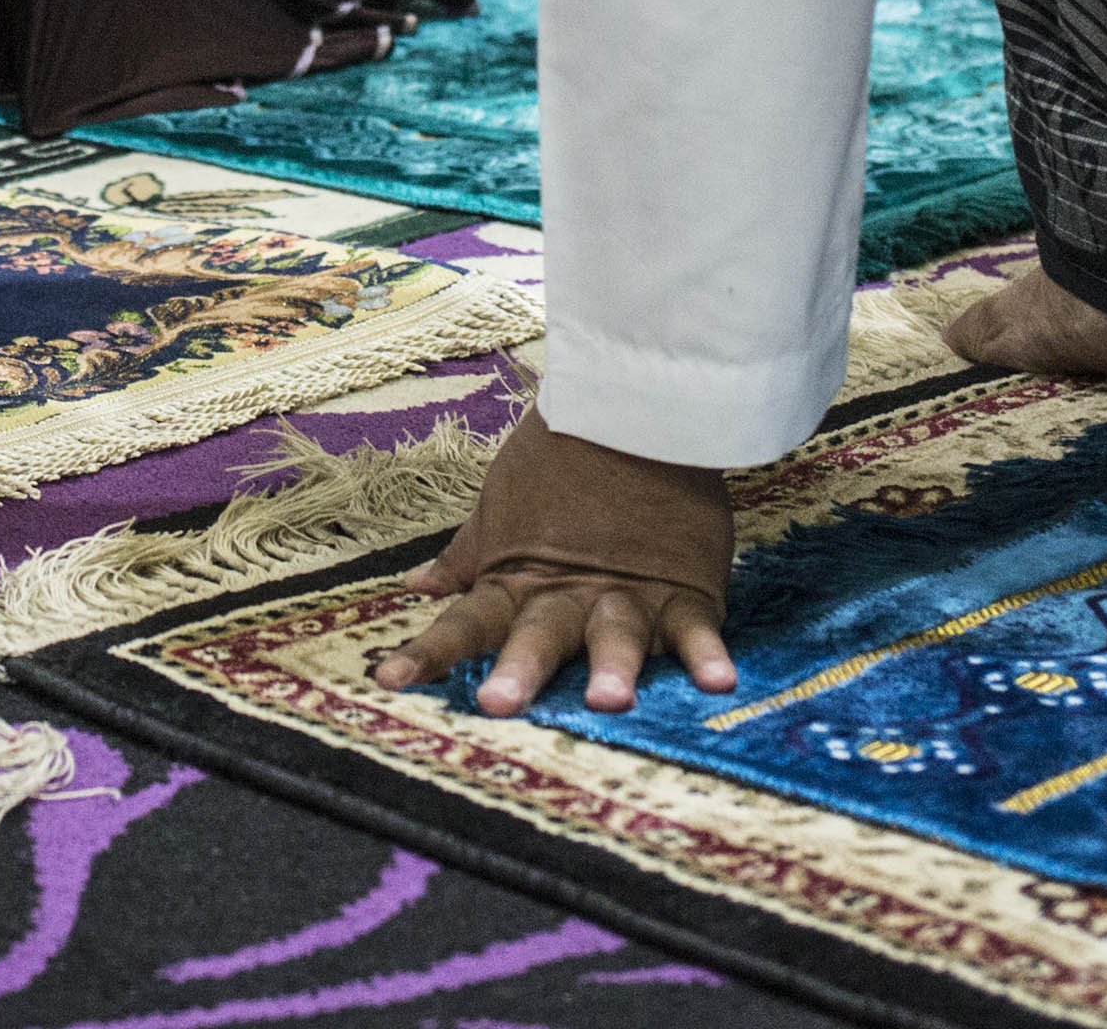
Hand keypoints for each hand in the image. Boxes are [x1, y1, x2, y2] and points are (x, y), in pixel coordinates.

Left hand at [370, 409, 737, 715]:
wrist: (635, 404)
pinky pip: (695, 627)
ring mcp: (628, 593)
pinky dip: (706, 653)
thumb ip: (467, 556)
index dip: (428, 651)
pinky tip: (718, 681)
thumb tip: (416, 587)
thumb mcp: (502, 508)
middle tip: (499, 702)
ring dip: (611, 666)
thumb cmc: (558, 456)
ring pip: (617, 635)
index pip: (465, 620)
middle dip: (520, 669)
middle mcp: (568, 594)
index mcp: (519, 578)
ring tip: (610, 699)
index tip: (389, 680)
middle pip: (539, 635)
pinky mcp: (684, 588)